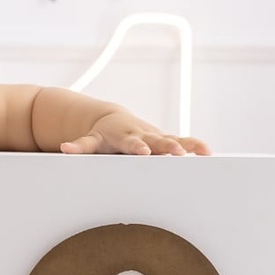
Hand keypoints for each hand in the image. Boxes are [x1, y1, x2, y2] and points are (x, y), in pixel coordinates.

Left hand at [59, 111, 209, 155]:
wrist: (112, 121)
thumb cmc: (102, 135)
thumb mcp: (90, 140)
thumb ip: (80, 146)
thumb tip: (65, 148)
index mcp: (124, 136)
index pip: (131, 143)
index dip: (136, 146)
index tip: (143, 151)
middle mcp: (143, 135)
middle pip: (156, 140)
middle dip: (167, 146)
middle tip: (177, 152)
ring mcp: (155, 137)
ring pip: (174, 139)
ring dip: (188, 145)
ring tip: (203, 152)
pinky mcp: (165, 140)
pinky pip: (183, 142)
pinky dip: (195, 146)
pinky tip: (208, 154)